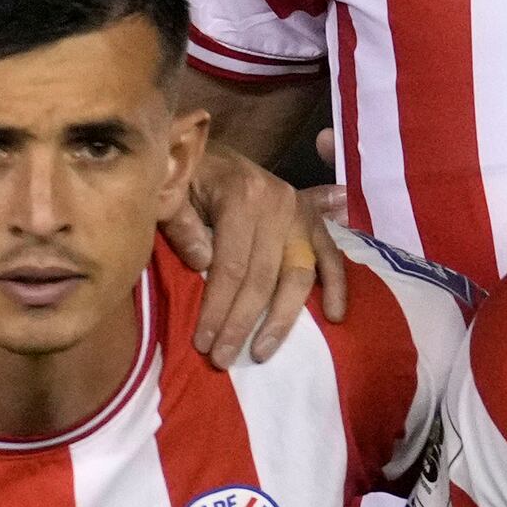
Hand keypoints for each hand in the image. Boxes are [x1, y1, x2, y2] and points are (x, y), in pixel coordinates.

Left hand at [170, 151, 343, 366]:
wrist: (207, 147)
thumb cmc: (184, 176)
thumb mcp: (170, 192)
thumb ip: (180, 224)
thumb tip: (202, 264)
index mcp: (241, 195)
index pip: (231, 265)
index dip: (217, 308)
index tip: (203, 343)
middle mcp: (277, 203)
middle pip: (263, 277)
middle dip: (241, 323)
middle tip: (222, 359)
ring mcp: (300, 213)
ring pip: (298, 275)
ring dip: (281, 319)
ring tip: (261, 353)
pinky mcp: (313, 220)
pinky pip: (331, 257)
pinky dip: (337, 286)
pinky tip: (334, 317)